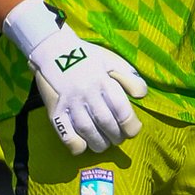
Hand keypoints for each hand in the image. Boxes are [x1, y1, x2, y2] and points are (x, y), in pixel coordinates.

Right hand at [28, 24, 147, 155]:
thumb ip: (130, 78)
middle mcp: (87, 92)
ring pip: (87, 130)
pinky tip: (83, 145)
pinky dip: (75, 144)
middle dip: (116, 136)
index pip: (120, 109)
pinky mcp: (54, 110)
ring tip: (104, 144)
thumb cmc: (88, 58)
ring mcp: (69, 102)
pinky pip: (64, 132)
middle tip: (118, 138)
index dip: (130, 125)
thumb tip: (141, 95)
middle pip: (105, 122)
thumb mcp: (113, 62)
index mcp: (103, 81)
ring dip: (99, 143)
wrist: (53, 49)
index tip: (133, 130)